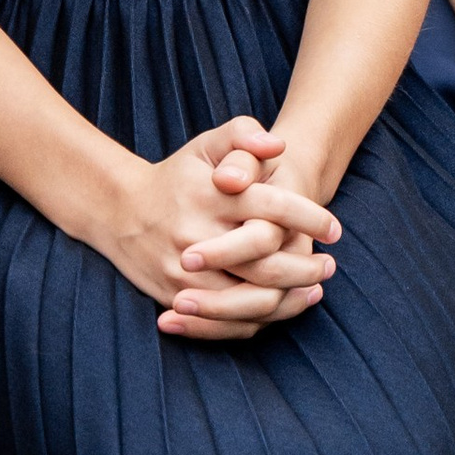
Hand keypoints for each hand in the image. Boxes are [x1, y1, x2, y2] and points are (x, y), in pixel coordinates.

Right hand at [97, 117, 341, 335]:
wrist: (119, 211)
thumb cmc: (176, 176)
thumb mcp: (206, 145)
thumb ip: (242, 135)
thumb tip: (277, 145)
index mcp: (211, 196)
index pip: (272, 208)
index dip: (309, 218)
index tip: (335, 228)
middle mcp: (198, 236)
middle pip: (266, 264)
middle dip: (306, 267)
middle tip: (330, 264)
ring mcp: (186, 273)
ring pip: (250, 299)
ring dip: (290, 299)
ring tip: (315, 288)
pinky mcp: (176, 297)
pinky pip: (226, 320)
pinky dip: (260, 318)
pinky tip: (282, 306)